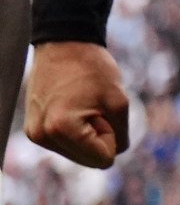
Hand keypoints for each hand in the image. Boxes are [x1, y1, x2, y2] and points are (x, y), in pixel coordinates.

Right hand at [21, 41, 127, 167]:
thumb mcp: (119, 102)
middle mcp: (42, 136)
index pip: (103, 159)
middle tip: (92, 106)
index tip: (101, 109)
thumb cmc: (93, 69)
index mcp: (62, 129)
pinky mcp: (33, 129)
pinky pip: (66, 144)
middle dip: (99, 136)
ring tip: (81, 105)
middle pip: (89, 160)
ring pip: (78, 153)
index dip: (112, 135)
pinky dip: (75, 130)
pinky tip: (71, 107)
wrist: (64, 45)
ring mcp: (35, 134)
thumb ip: (121, 136)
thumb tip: (112, 156)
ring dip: (87, 133)